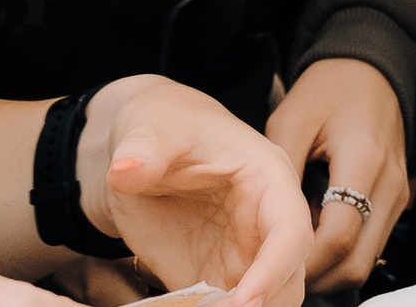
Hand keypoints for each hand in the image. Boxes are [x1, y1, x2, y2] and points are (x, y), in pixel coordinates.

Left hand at [77, 77, 309, 306]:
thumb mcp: (152, 129)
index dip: (273, 268)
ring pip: (267, 301)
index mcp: (269, 180)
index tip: (243, 301)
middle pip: (287, 279)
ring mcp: (245, 255)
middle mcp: (266, 224)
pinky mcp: (217, 278)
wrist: (146, 147)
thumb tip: (125, 169)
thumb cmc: (163, 127)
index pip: (290, 231)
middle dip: (261, 304)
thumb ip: (144, 150)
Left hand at [265, 59, 408, 289]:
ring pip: (366, 260)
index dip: (304, 259)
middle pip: (357, 261)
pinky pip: (371, 244)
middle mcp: (389, 186)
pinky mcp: (396, 201)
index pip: (338, 235)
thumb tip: (265, 226)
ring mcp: (398, 196)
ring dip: (329, 269)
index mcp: (364, 160)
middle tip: (278, 273)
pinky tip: (313, 240)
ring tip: (291, 260)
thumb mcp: (292, 119)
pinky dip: (342, 254)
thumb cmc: (329, 89)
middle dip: (317, 278)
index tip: (270, 263)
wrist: (372, 71)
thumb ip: (281, 171)